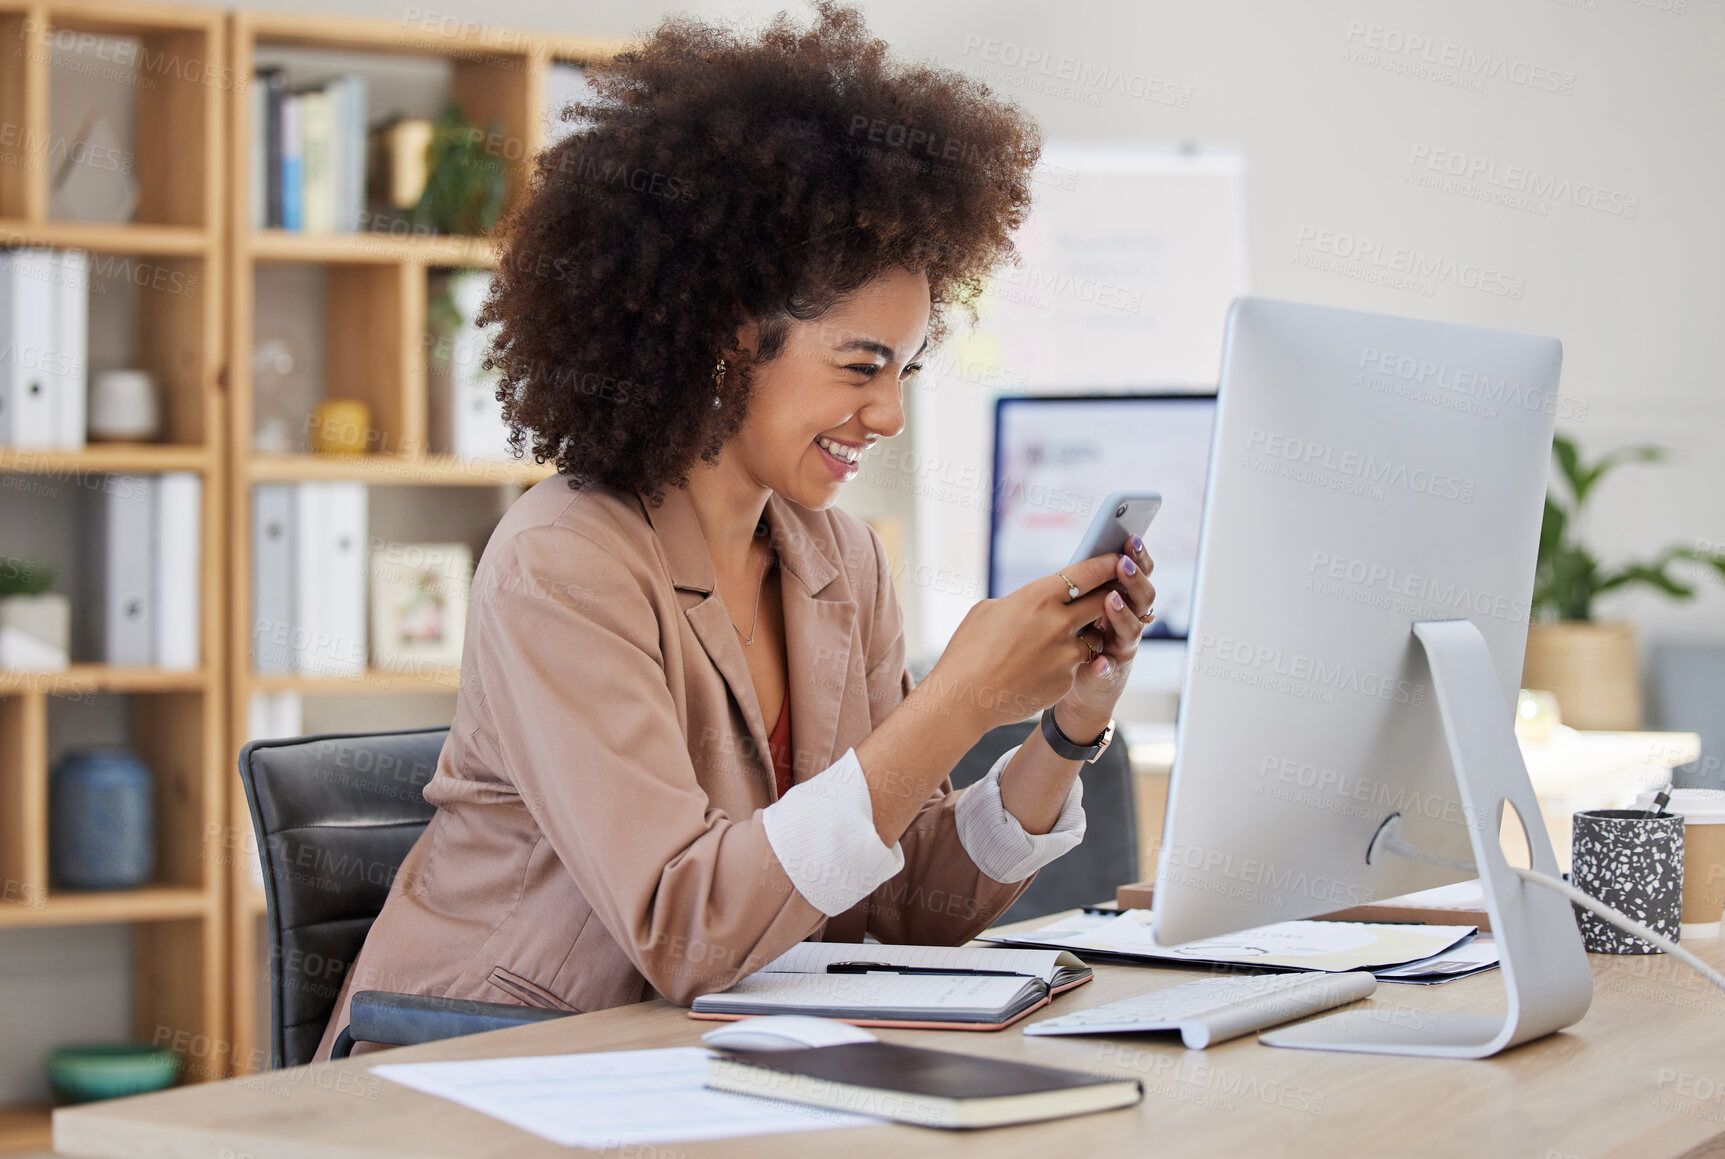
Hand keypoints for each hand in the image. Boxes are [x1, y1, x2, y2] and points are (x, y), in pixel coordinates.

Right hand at [916, 553, 1126, 735]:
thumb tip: (1038, 601)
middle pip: (1103, 602)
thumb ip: (1022, 601)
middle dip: (1108, 597)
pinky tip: (1044, 666)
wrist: (963, 699)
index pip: (1087, 573)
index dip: (1106, 564)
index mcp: (1038, 597)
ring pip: (1095, 637)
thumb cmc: (968, 651)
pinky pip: (1078, 665)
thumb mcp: (989, 610)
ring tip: (1066, 637)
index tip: (1116, 560)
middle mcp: (1059, 623)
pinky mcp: (1066, 680)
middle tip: (1108, 594)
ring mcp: (1066, 655)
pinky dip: (1068, 662)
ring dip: (1088, 634)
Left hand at [1057, 533, 1155, 738]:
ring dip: (1122, 614)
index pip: (1137, 575)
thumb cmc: (1079, 637)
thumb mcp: (1082, 606)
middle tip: (1122, 563)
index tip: (1132, 538)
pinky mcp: (1107, 676)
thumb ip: (1088, 585)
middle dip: (1134, 579)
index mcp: (1123, 601)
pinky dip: (1105, 666)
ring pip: (1132, 630)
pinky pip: (1108, 671)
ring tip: (1110, 600)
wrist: (1077, 687)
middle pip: (1142, 597)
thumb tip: (1088, 552)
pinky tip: (1100, 662)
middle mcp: (1128, 622)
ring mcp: (1121, 649)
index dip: (1138, 557)